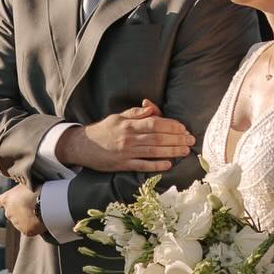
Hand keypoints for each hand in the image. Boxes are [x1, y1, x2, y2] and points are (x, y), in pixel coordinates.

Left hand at [0, 183, 48, 239]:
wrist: (46, 204)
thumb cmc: (36, 190)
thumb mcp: (25, 184)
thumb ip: (20, 189)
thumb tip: (22, 189)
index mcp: (7, 200)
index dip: (6, 201)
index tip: (12, 200)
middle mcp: (9, 213)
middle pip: (10, 213)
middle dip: (18, 211)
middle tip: (30, 206)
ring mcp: (17, 223)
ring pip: (19, 222)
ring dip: (26, 219)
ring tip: (38, 213)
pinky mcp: (26, 231)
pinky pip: (28, 229)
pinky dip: (33, 226)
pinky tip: (41, 220)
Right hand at [59, 101, 193, 173]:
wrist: (82, 145)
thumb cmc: (104, 130)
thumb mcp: (118, 117)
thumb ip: (136, 113)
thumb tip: (153, 108)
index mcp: (128, 124)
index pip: (154, 123)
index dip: (170, 125)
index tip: (183, 127)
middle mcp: (128, 138)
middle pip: (157, 138)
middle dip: (176, 139)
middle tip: (191, 139)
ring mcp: (126, 152)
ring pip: (153, 152)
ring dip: (171, 151)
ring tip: (185, 151)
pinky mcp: (123, 165)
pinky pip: (142, 165)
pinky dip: (156, 165)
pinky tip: (168, 165)